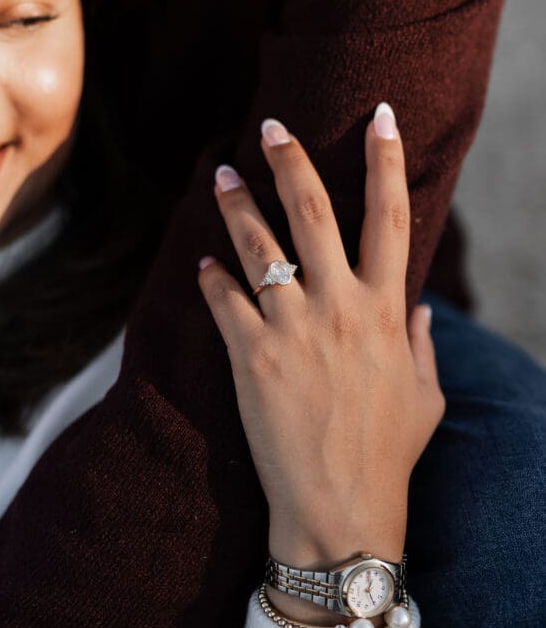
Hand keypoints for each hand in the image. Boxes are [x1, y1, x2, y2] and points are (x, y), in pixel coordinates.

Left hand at [198, 105, 444, 593]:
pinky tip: (202, 264)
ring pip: (257, 243)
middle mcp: (339, 306)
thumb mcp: (424, 397)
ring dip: (235, 203)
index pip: (391, 216)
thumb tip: (419, 311)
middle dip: (290, 159)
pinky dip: (210, 276)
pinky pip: (223, 298)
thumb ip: (421, 345)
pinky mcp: (249, 355)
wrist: (339, 510)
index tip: (383, 117)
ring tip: (218, 175)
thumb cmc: (388, 455)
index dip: (388, 160)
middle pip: (314, 210)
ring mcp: (291, 327)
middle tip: (270, 125)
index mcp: (384, 309)